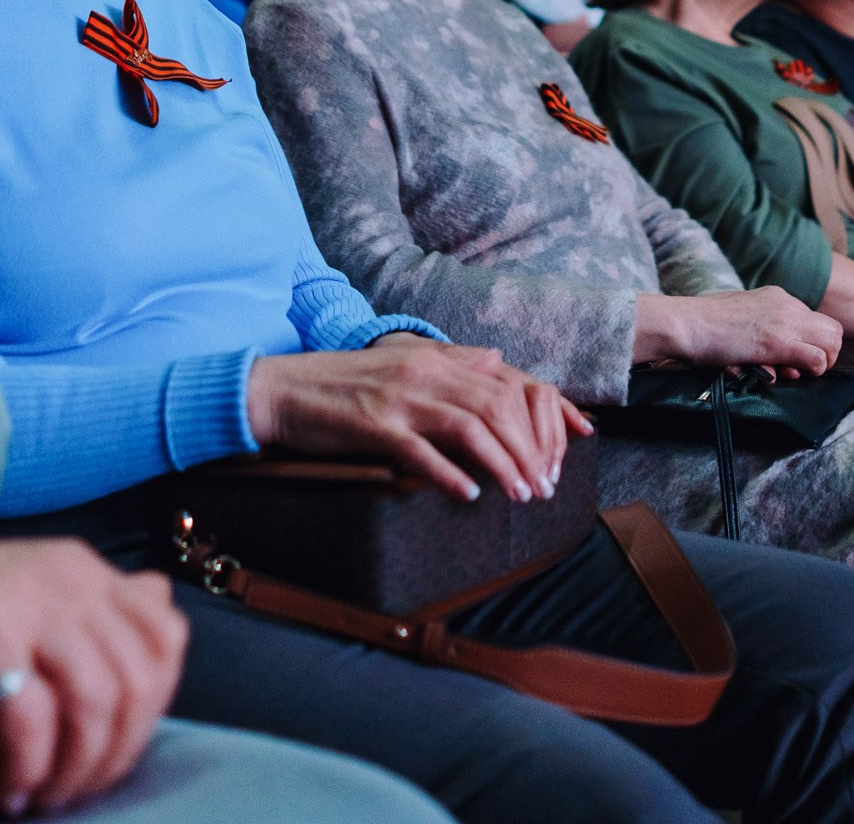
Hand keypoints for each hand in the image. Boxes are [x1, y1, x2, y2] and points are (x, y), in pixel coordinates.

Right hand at [0, 539, 184, 817]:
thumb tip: (160, 597)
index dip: (153, 708)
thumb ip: (98, 595)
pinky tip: (5, 788)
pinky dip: (26, 766)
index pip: (166, 637)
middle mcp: (69, 578)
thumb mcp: (35, 586)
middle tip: (76, 790)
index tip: (113, 752)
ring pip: (95, 700)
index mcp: (88, 570)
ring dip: (74, 767)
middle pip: (137, 679)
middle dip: (114, 753)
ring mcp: (27, 601)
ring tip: (43, 796)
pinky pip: (31, 717)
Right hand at [247, 343, 591, 503]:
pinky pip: (421, 451)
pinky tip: (471, 496)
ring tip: (523, 496)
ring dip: (504, 465)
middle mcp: (424, 371)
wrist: (281, 390)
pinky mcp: (373, 425)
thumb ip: (451, 363)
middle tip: (546, 486)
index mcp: (435, 357)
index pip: (509, 381)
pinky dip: (451, 475)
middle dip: (530, 449)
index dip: (545, 414)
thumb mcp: (402, 363)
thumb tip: (498, 364)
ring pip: (470, 427)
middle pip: (497, 407)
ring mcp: (399, 397)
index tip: (571, 445)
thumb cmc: (344, 384)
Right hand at [643, 287, 842, 375]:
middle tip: (806, 370)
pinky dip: (812, 370)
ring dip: (822, 362)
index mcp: (776, 297)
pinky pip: (817, 359)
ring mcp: (785, 322)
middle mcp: (787, 305)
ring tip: (800, 374)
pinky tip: (792, 374)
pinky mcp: (778, 343)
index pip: (813, 319)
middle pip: (833, 329)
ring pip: (833, 342)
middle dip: (826, 353)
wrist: (685, 323)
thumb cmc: (700, 323)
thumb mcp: (735, 314)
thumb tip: (764, 350)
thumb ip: (755, 325)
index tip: (795, 359)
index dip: (811, 343)